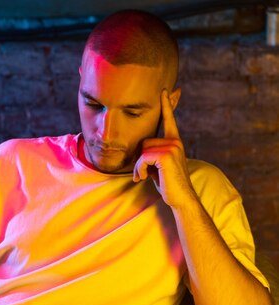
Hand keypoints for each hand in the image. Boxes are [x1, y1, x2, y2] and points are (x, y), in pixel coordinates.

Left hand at [133, 89, 196, 210]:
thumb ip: (153, 154)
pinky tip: (143, 179)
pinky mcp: (166, 155)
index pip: (169, 119)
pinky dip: (139, 170)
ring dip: (139, 167)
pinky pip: (143, 158)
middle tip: (144, 174)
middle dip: (140, 160)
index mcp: (174, 142)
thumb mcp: (159, 166)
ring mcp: (172, 147)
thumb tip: (141, 151)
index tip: (165, 90)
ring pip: (143, 150)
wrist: (181, 198)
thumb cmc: (168, 185)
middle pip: (144, 141)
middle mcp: (175, 141)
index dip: (167, 104)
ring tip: (144, 177)